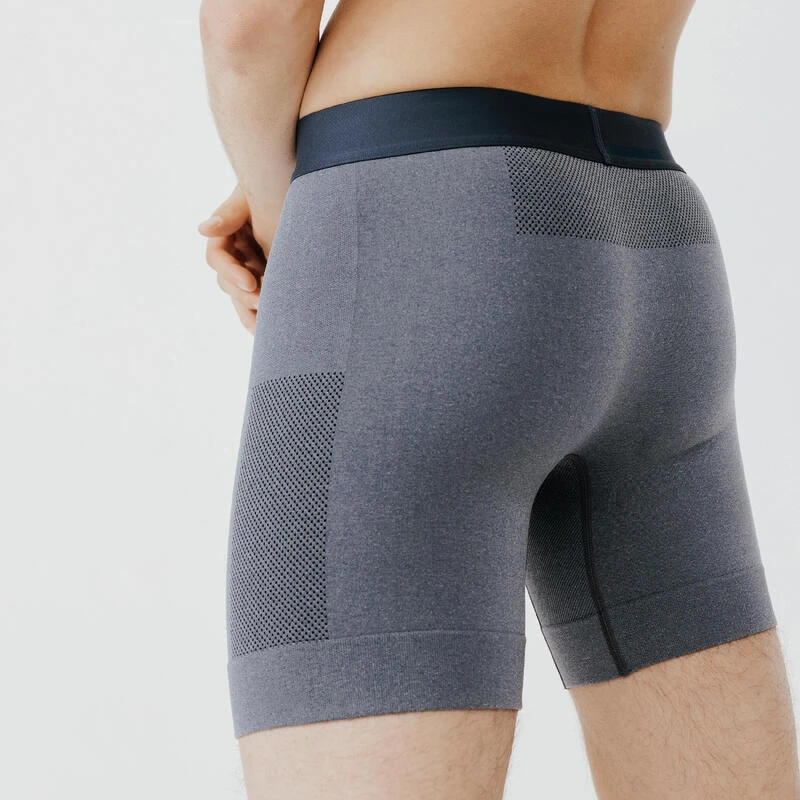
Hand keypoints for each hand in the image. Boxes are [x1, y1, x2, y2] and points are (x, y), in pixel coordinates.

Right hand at [198, 184, 267, 334]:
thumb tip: (204, 229)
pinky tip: (270, 329)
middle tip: (264, 304)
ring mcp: (249, 267)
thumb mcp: (248, 196)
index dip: (232, 273)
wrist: (292, 187)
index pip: (218, 260)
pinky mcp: (266, 277)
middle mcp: (234, 254)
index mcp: (224, 235)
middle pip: (228, 283)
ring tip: (265, 328)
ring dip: (252, 312)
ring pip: (242, 296)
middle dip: (244, 296)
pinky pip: (259, 300)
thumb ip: (229, 216)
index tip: (252, 282)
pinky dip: (263, 314)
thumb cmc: (269, 183)